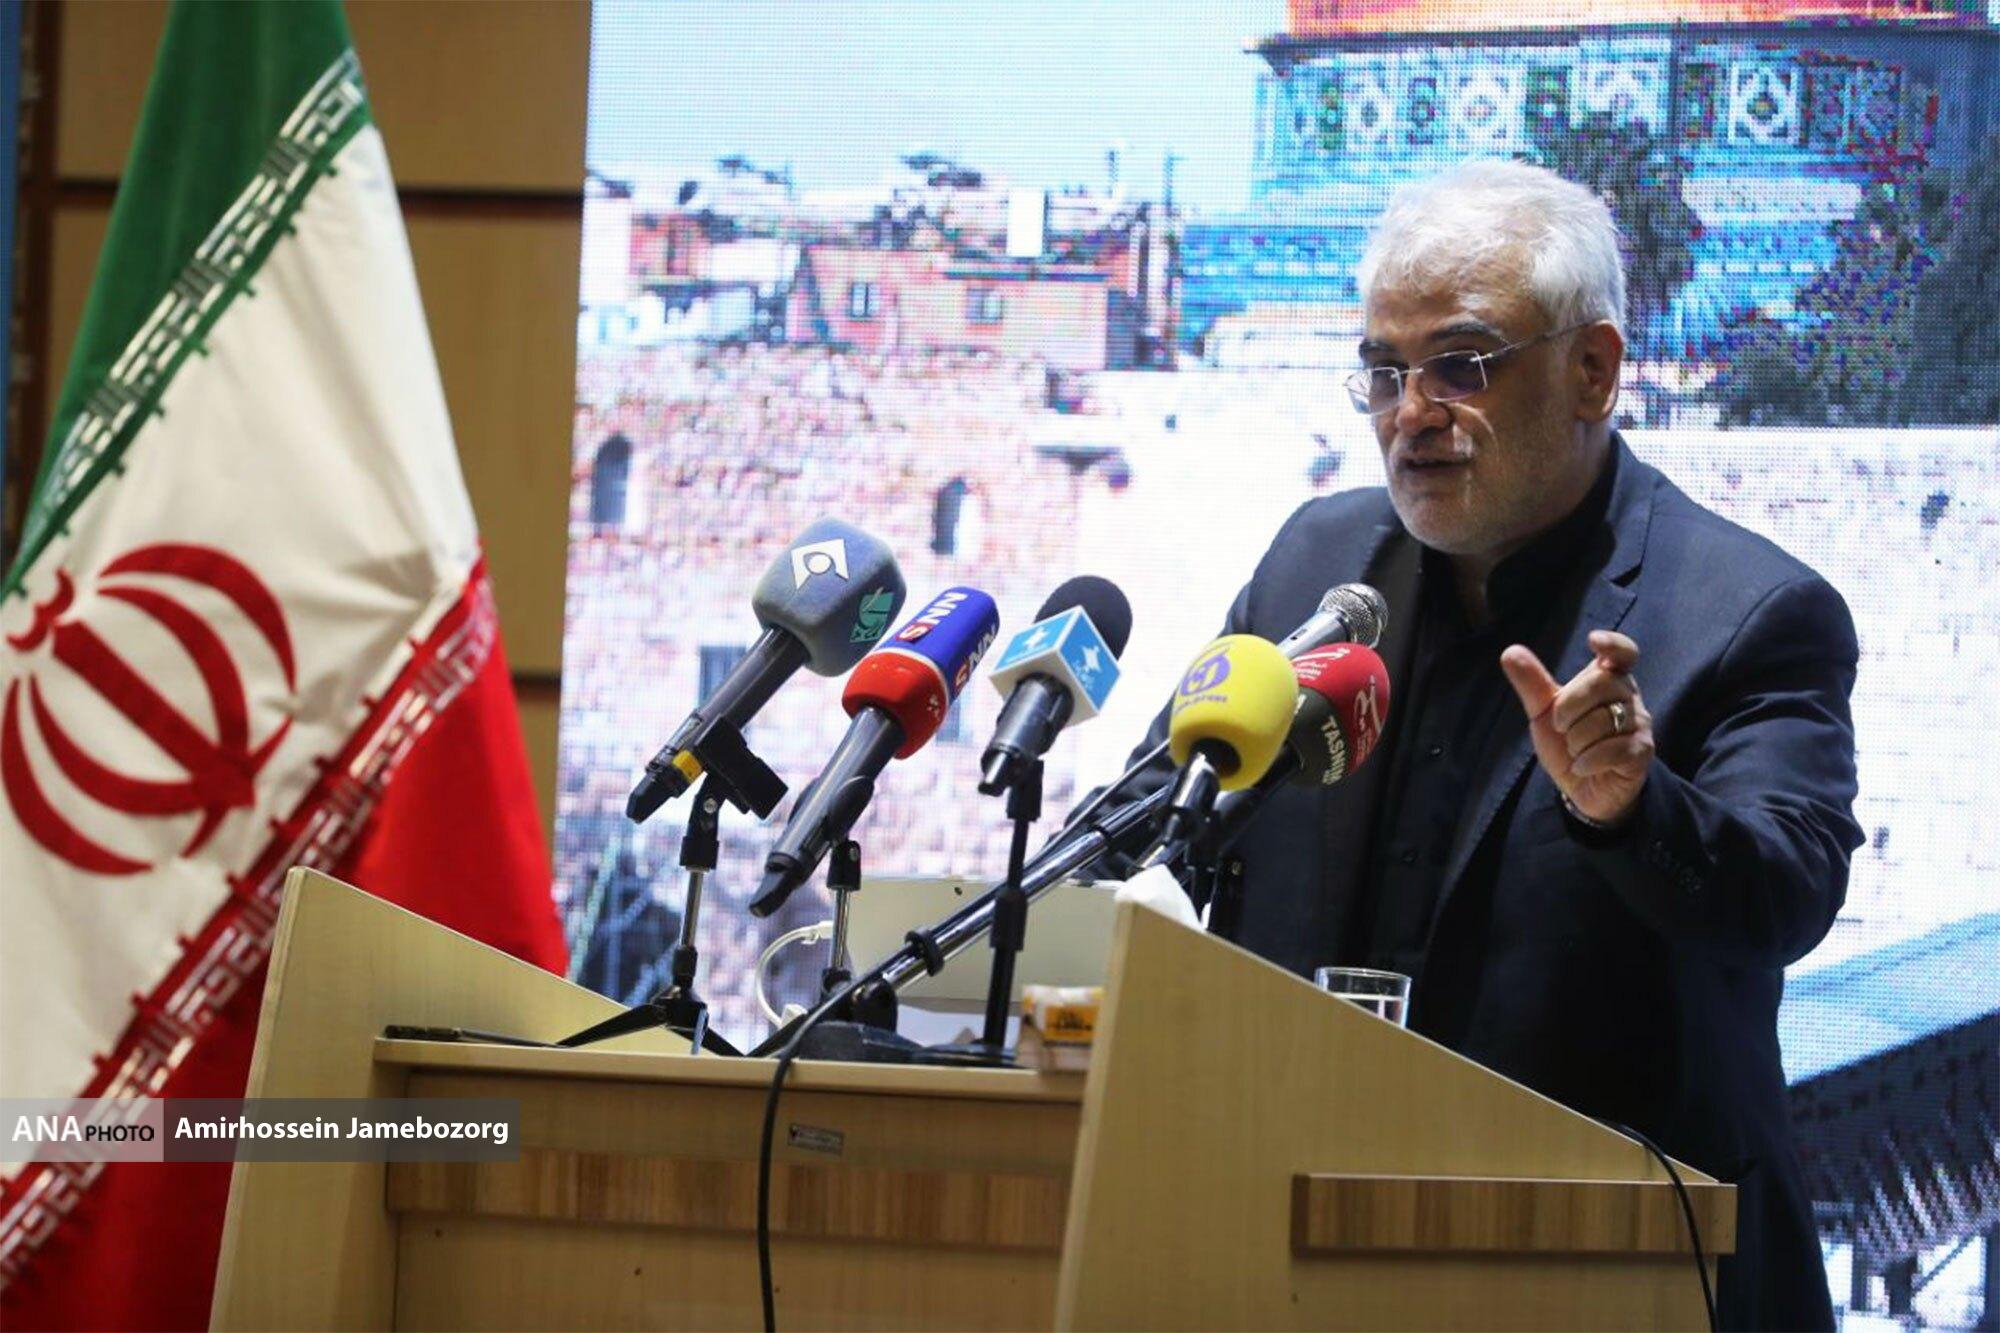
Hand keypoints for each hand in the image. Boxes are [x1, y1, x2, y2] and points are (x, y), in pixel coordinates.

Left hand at [1499, 630, 1653, 827]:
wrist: (1583, 786)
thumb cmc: (1567, 741)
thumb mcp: (1544, 712)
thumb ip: (1531, 683)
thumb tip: (1510, 651)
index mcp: (1608, 678)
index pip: (1622, 652)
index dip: (1612, 643)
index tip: (1593, 640)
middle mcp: (1629, 696)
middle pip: (1601, 683)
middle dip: (1568, 707)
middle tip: (1560, 726)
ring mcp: (1639, 723)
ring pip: (1605, 720)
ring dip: (1576, 740)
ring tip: (1575, 750)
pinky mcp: (1641, 752)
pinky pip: (1613, 749)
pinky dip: (1587, 760)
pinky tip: (1581, 766)